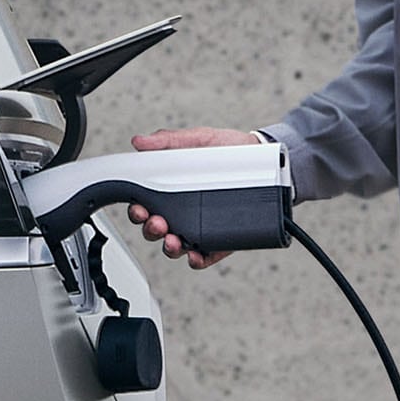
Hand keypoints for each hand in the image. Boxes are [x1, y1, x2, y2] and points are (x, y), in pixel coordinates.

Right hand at [129, 131, 260, 275]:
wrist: (262, 158)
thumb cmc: (227, 151)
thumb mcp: (198, 140)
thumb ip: (169, 141)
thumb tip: (140, 142)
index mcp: (170, 191)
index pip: (145, 206)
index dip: (137, 210)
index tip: (139, 208)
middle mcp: (181, 213)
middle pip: (156, 230)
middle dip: (151, 230)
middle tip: (157, 222)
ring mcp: (200, 228)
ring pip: (176, 246)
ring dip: (170, 247)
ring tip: (173, 240)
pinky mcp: (220, 241)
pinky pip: (205, 256)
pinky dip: (197, 260)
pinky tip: (194, 255)